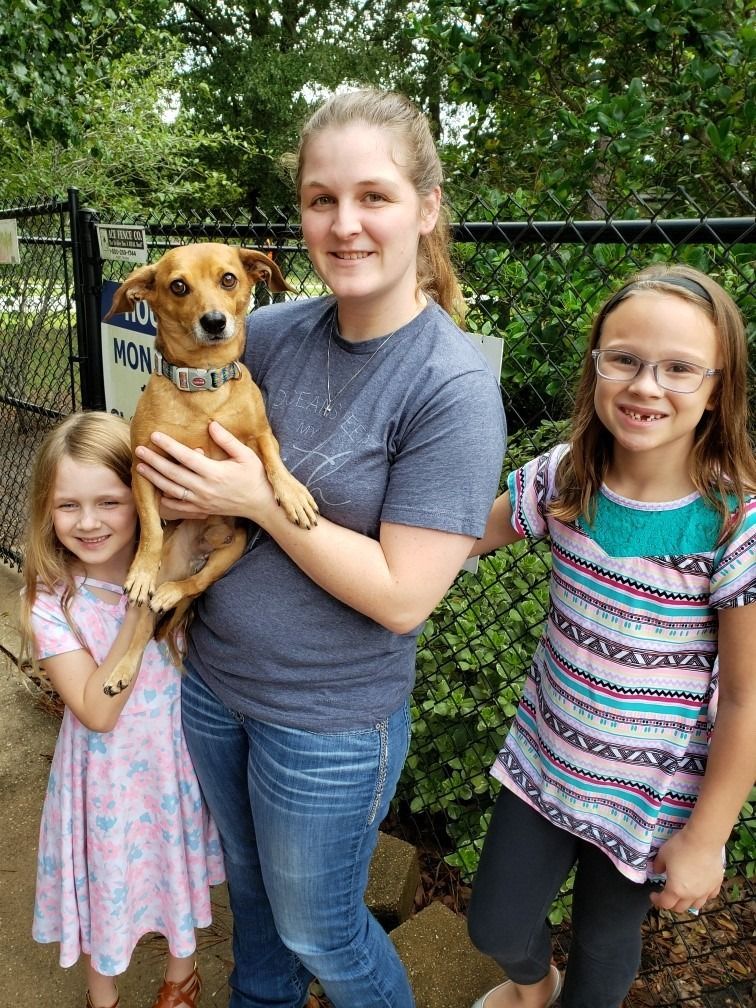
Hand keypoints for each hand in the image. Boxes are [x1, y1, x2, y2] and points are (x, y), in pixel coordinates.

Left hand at [135, 421, 275, 520]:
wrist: (260, 504)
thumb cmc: (255, 477)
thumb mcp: (246, 455)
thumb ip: (227, 440)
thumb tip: (211, 424)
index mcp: (214, 472)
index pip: (186, 457)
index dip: (169, 446)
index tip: (155, 435)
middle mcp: (204, 488)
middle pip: (172, 473)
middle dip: (154, 461)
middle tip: (139, 450)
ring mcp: (201, 501)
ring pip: (171, 490)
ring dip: (154, 478)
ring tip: (140, 467)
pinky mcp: (201, 510)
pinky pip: (178, 506)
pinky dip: (165, 499)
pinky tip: (156, 491)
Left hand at [650, 828, 723, 913]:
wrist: (703, 840)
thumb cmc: (680, 847)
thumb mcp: (662, 855)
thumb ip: (658, 866)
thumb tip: (657, 871)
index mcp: (676, 890)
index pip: (665, 903)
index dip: (657, 900)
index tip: (653, 895)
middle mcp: (692, 895)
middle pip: (680, 908)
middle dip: (671, 903)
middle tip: (666, 895)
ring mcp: (706, 891)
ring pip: (696, 905)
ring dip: (687, 902)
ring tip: (683, 894)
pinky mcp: (716, 884)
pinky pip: (709, 895)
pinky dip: (703, 895)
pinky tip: (700, 888)